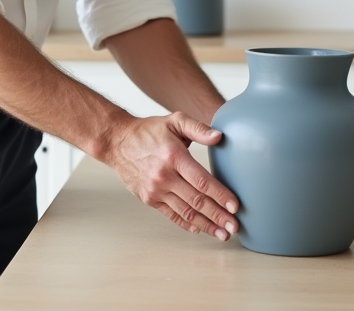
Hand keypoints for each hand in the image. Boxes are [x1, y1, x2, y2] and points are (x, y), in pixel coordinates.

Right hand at [104, 112, 238, 240]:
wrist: (117, 142)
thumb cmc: (149, 131)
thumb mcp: (175, 121)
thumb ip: (198, 128)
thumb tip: (220, 136)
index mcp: (174, 156)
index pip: (202, 181)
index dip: (220, 195)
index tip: (235, 207)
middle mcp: (164, 176)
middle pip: (197, 201)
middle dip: (218, 216)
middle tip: (234, 227)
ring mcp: (155, 190)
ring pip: (185, 212)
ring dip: (206, 225)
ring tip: (222, 233)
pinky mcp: (148, 199)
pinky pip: (171, 215)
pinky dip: (186, 224)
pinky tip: (199, 229)